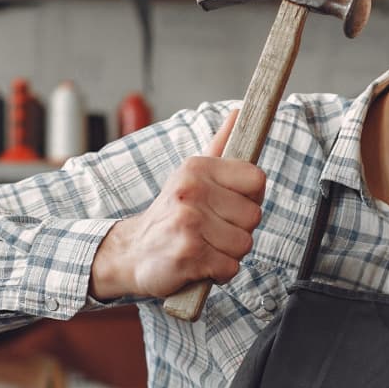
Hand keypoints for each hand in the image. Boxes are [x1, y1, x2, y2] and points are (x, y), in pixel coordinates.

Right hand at [90, 110, 265, 300]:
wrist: (131, 252)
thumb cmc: (170, 215)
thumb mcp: (190, 176)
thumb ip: (218, 146)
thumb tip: (238, 114)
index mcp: (197, 168)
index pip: (256, 179)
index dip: (249, 198)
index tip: (229, 205)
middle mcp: (192, 191)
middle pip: (253, 216)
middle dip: (237, 230)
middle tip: (210, 230)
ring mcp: (190, 222)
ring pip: (244, 244)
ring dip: (227, 253)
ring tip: (203, 245)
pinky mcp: (188, 254)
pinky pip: (229, 267)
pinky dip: (218, 272)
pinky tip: (198, 262)